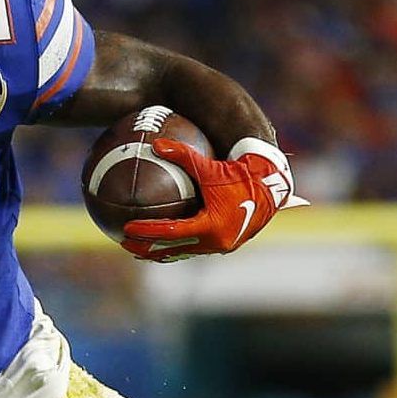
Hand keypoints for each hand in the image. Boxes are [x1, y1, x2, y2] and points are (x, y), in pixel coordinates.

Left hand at [121, 137, 306, 260]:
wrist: (272, 187)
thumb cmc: (240, 174)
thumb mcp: (210, 166)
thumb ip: (183, 155)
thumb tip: (156, 143)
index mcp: (212, 226)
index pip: (171, 233)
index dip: (147, 232)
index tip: (126, 228)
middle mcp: (216, 242)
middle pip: (172, 250)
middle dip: (146, 248)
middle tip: (124, 242)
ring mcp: (221, 246)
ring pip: (182, 253)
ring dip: (159, 252)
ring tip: (137, 248)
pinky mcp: (224, 245)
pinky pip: (194, 249)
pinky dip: (175, 247)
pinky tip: (161, 242)